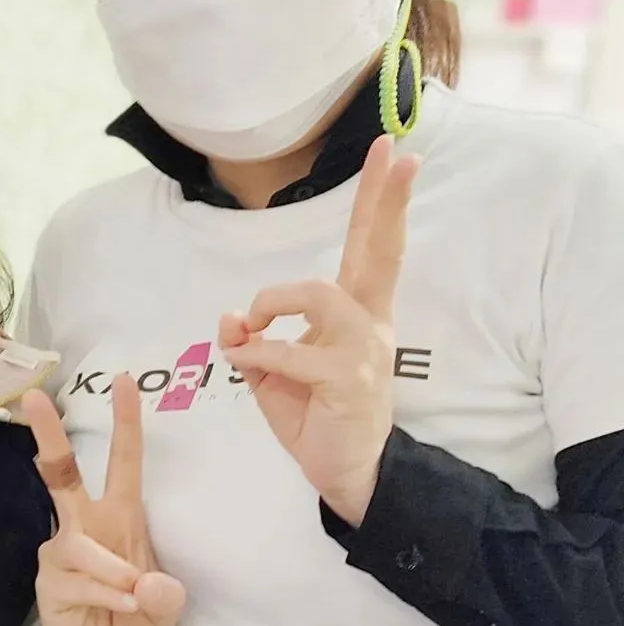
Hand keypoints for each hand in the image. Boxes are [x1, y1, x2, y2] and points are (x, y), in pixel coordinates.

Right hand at [22, 377, 186, 625]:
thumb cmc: (134, 621)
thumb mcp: (165, 612)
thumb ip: (167, 599)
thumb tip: (150, 582)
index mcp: (120, 516)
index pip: (123, 462)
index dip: (125, 422)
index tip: (124, 380)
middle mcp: (85, 525)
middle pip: (62, 473)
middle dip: (49, 435)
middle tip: (33, 397)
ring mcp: (62, 552)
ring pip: (78, 542)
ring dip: (110, 566)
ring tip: (134, 593)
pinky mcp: (49, 581)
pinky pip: (78, 579)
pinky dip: (106, 592)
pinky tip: (124, 605)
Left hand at [219, 135, 418, 525]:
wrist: (348, 474)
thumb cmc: (315, 416)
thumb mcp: (273, 373)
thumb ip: (253, 339)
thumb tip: (228, 318)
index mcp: (356, 314)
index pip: (372, 248)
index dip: (382, 202)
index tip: (398, 154)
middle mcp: (368, 324)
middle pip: (379, 251)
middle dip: (384, 199)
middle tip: (397, 151)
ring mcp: (363, 350)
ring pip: (318, 294)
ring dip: (272, 302)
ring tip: (253, 326)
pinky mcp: (347, 380)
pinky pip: (291, 352)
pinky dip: (258, 354)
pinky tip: (245, 362)